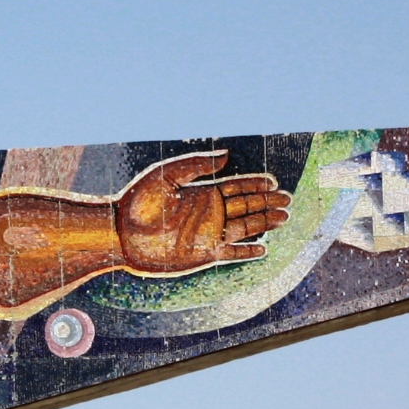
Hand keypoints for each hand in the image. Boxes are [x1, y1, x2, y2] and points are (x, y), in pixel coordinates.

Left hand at [118, 151, 290, 274]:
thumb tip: (227, 155)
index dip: (255, 184)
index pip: (235, 187)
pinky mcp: (202, 254)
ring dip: (264, 223)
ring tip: (283, 218)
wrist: (120, 234)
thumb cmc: (137, 203)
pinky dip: (247, 251)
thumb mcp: (167, 176)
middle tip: (287, 199)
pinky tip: (263, 247)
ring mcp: (207, 234)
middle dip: (266, 202)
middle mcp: (208, 213)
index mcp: (201, 193)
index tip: (273, 182)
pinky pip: (231, 253)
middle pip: (245, 206)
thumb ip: (196, 166)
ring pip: (244, 228)